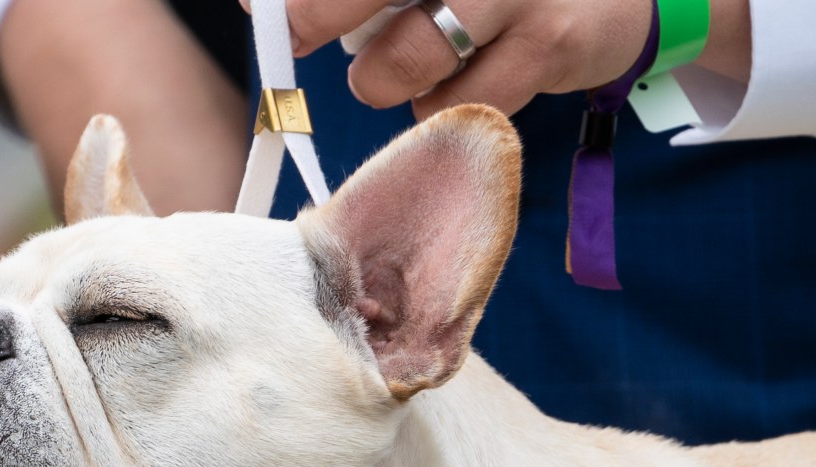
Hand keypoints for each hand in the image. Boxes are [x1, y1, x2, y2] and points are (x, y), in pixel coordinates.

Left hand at [262, 0, 748, 117]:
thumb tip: (267, 7)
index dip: (304, 0)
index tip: (267, 10)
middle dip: (314, 15)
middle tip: (293, 34)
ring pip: (409, 56)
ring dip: (384, 78)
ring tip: (393, 71)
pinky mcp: (549, 43)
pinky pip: (461, 102)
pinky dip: (441, 106)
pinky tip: (458, 83)